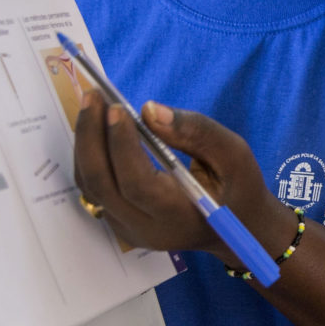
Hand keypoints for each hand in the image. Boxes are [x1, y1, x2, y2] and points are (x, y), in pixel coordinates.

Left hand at [70, 93, 274, 261]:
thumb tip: (148, 109)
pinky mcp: (119, 224)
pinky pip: (94, 189)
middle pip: (101, 185)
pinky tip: (98, 128)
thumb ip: (196, 131)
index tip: (116, 107)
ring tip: (92, 104)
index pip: (136, 183)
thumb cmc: (238, 188)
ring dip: (85, 143)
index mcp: (178, 217)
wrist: (238, 229)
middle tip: (93, 95)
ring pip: (90, 186)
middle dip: (90, 136)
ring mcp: (128, 231)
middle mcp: (147, 229)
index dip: (121, 145)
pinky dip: (91, 155)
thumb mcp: (234, 154)